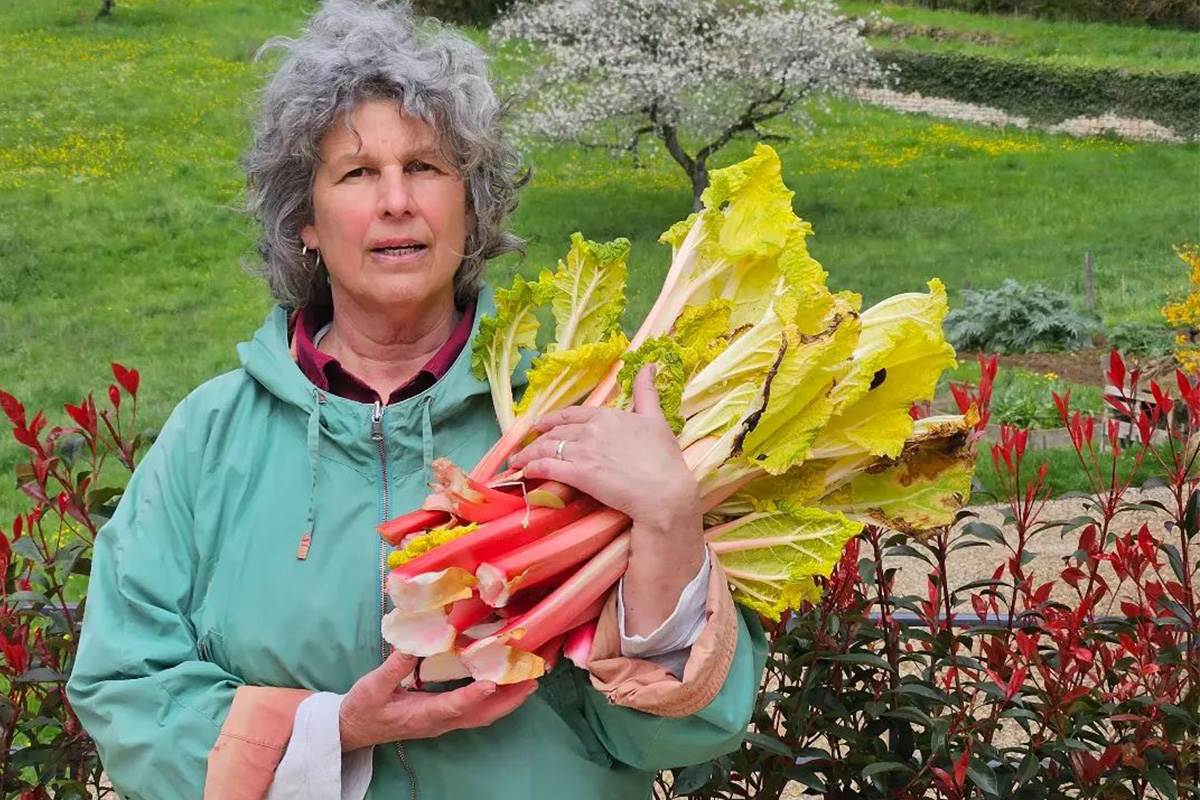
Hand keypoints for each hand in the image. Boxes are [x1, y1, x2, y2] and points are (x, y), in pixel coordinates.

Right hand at [339, 651, 537, 750]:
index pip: (453, 706)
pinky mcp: (443, 717)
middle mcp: (438, 721)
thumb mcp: (373, 686)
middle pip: (480, 715)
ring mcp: (443, 721)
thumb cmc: (363, 708)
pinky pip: (475, 712)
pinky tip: (503, 685)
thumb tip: (413, 644)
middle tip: (531, 680)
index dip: (473, 696)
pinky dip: (494, 700)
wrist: (354, 729)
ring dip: (506, 700)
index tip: (492, 683)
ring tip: (528, 681)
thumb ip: (394, 667)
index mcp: (422, 715)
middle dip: (507, 700)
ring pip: (481, 715)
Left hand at [508, 365, 705, 634]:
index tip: (540, 424)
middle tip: (525, 447)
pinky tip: (523, 473)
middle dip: (537, 440)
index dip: (553, 419)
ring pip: (546, 448)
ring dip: (528, 455)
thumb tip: (648, 365)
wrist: (664, 492)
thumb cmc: (664, 459)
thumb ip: (646, 392)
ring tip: (516, 463)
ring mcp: (582, 452)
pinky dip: (532, 468)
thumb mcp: (656, 419)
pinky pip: (546, 467)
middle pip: (555, 432)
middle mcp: (590, 430)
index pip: (572, 414)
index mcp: (606, 416)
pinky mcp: (577, 474)